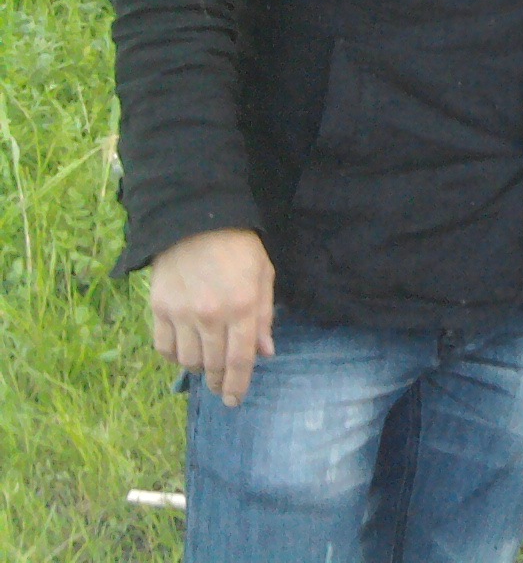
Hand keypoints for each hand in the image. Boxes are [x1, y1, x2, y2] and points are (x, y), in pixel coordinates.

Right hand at [149, 228, 275, 406]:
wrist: (196, 221)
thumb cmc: (238, 248)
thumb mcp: (263, 276)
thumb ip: (263, 316)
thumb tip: (265, 353)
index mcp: (242, 307)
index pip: (241, 360)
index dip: (239, 385)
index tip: (236, 400)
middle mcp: (211, 316)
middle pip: (213, 365)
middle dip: (220, 382)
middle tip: (223, 388)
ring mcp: (182, 314)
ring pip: (188, 361)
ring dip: (199, 370)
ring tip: (206, 366)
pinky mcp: (159, 309)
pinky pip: (164, 347)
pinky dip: (174, 357)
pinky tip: (184, 353)